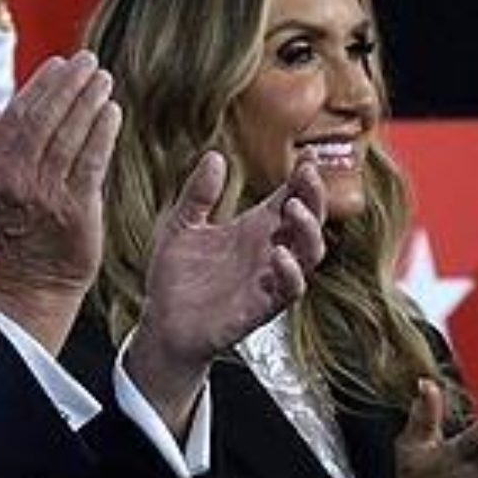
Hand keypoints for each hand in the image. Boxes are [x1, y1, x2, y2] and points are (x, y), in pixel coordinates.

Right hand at [0, 52, 118, 354]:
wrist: (33, 284)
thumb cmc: (19, 229)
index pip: (17, 114)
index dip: (41, 85)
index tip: (61, 63)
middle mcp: (14, 178)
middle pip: (44, 119)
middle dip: (68, 85)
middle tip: (89, 61)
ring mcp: (44, 194)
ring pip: (69, 136)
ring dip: (89, 102)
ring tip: (104, 80)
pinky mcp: (74, 209)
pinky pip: (91, 162)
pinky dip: (103, 133)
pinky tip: (113, 113)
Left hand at [125, 151, 326, 436]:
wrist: (162, 323)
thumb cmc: (176, 275)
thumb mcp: (181, 225)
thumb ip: (199, 193)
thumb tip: (215, 155)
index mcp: (254, 228)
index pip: (289, 197)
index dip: (303, 176)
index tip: (308, 153)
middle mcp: (268, 250)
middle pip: (309, 220)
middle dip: (314, 196)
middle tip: (307, 175)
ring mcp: (269, 278)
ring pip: (310, 253)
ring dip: (309, 230)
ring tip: (295, 208)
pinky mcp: (263, 305)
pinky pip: (290, 289)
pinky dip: (290, 272)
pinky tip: (278, 255)